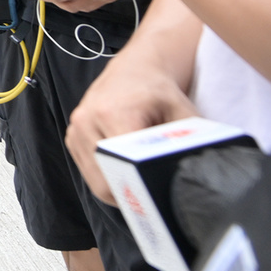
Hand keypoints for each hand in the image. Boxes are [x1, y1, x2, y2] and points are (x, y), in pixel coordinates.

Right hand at [64, 58, 200, 203]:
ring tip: (141, 181)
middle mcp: (86, 121)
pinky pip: (88, 172)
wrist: (134, 71)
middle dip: (130, 194)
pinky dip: (107, 178)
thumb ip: (187, 143)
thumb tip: (197, 174)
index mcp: (111, 113)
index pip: (120, 166)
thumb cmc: (158, 92)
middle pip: (104, 181)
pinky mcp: (72, 137)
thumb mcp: (182, 113)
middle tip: (154, 198)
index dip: (140, 187)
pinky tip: (125, 170)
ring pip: (95, 181)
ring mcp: (75, 130)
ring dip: (117, 187)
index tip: (158, 198)